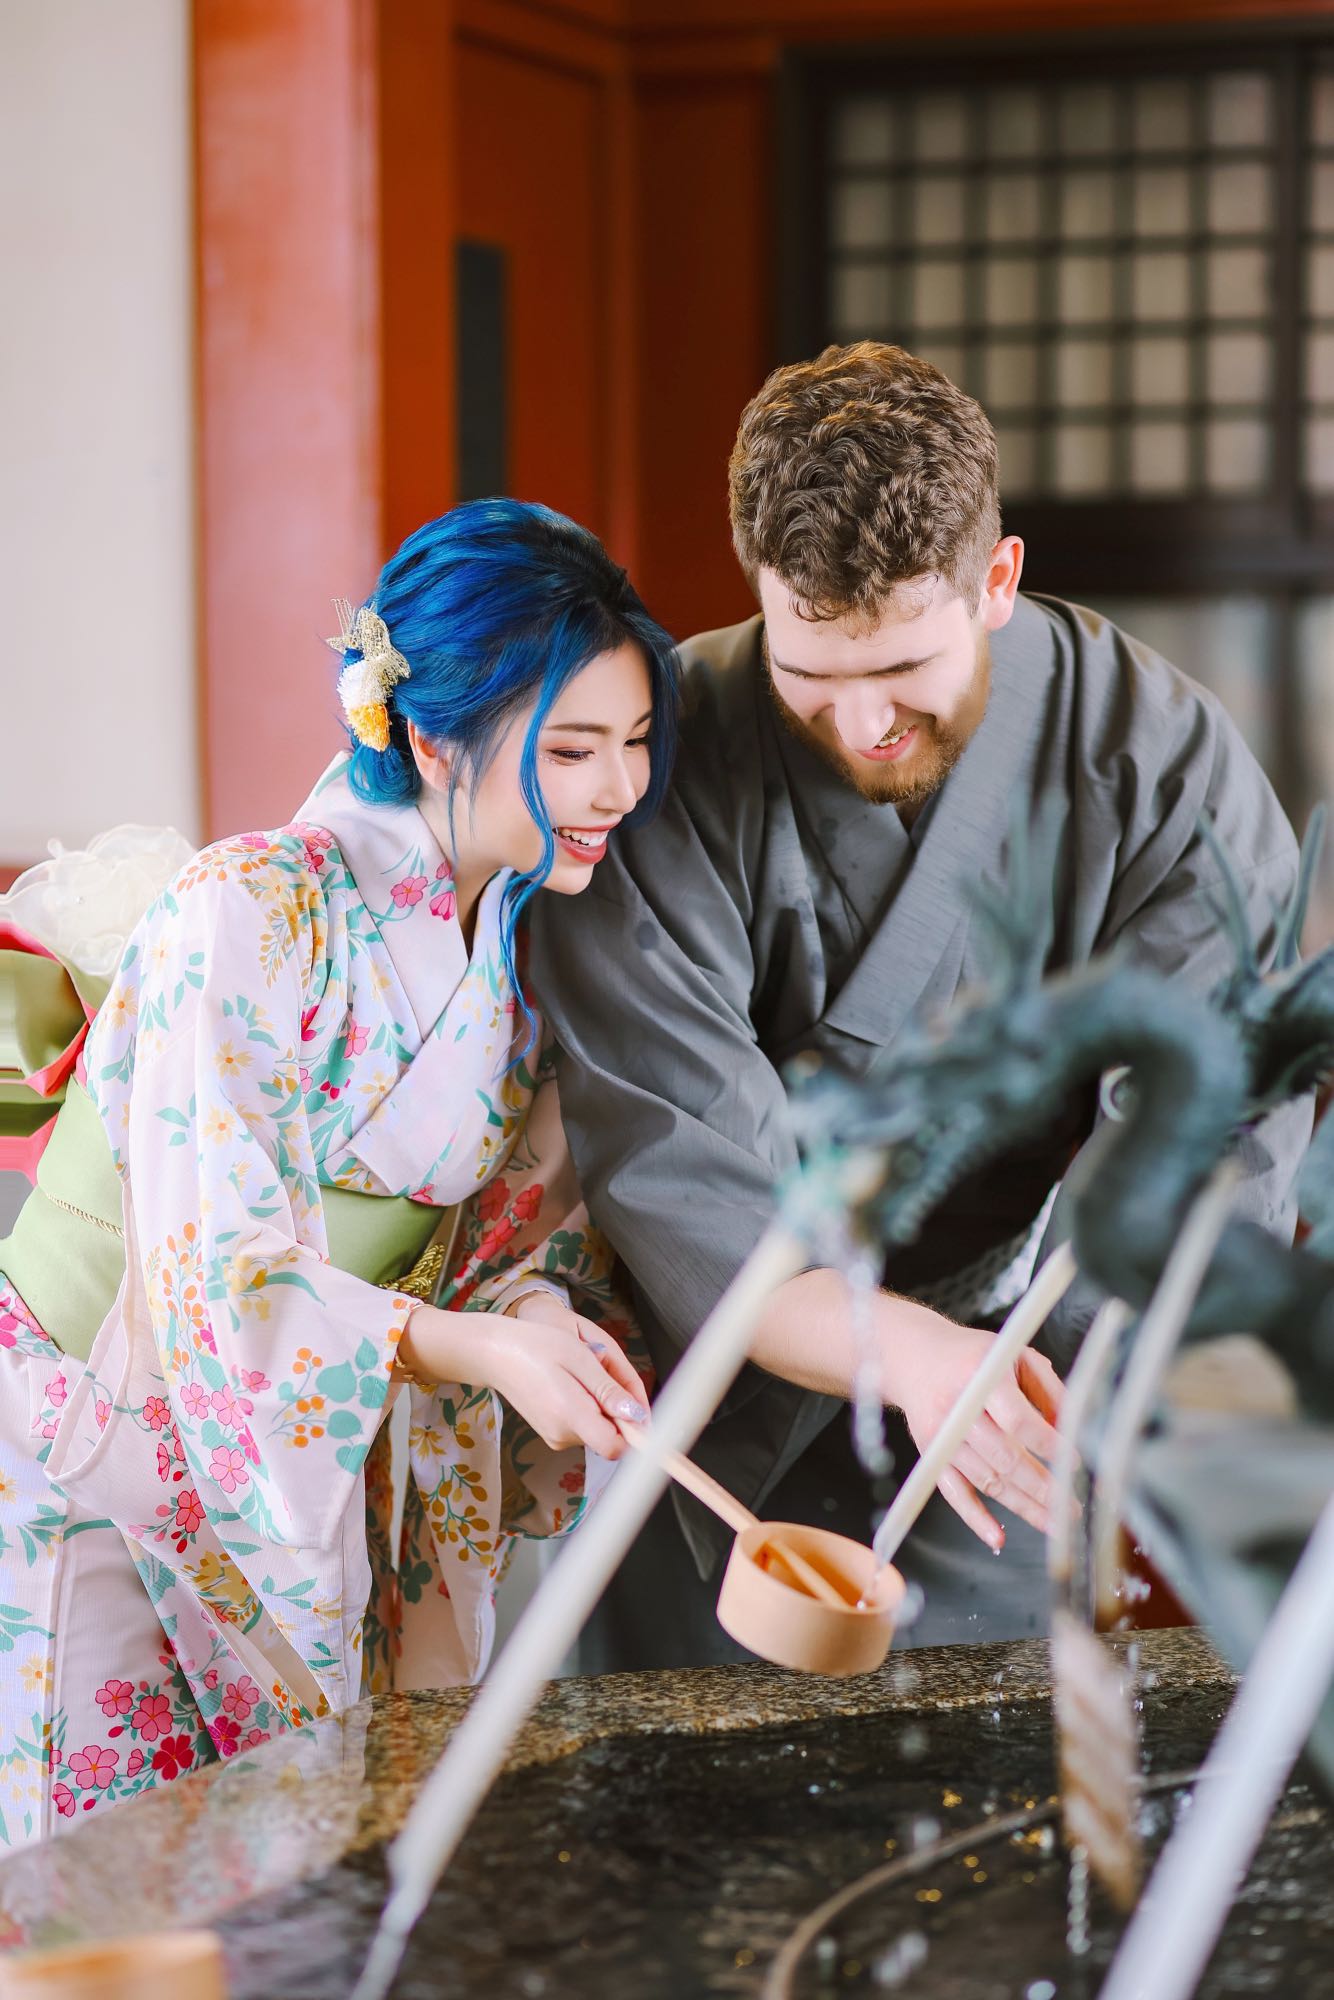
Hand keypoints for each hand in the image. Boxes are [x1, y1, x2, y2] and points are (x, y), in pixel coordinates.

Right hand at [486, 1294, 647, 1458]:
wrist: (495, 1352)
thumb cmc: (535, 1346)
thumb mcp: (579, 1357)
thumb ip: (609, 1391)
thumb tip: (637, 1416)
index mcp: (570, 1416)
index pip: (616, 1448)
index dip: (636, 1433)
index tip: (640, 1412)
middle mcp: (562, 1435)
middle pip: (611, 1436)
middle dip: (617, 1409)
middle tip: (599, 1373)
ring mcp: (555, 1436)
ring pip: (598, 1429)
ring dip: (601, 1405)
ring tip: (579, 1373)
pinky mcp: (552, 1432)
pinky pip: (584, 1425)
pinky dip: (587, 1406)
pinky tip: (570, 1382)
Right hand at [881, 1306, 1064, 1550]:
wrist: (914, 1358)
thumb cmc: (972, 1357)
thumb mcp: (1014, 1356)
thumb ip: (1048, 1389)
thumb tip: (1073, 1430)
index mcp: (980, 1377)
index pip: (1017, 1420)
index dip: (1048, 1444)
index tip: (1074, 1460)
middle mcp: (956, 1408)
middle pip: (1004, 1458)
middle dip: (1043, 1487)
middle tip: (1072, 1507)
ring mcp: (940, 1436)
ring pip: (986, 1481)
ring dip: (1023, 1506)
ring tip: (1055, 1523)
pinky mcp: (930, 1455)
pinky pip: (954, 1493)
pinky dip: (975, 1519)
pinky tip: (998, 1538)